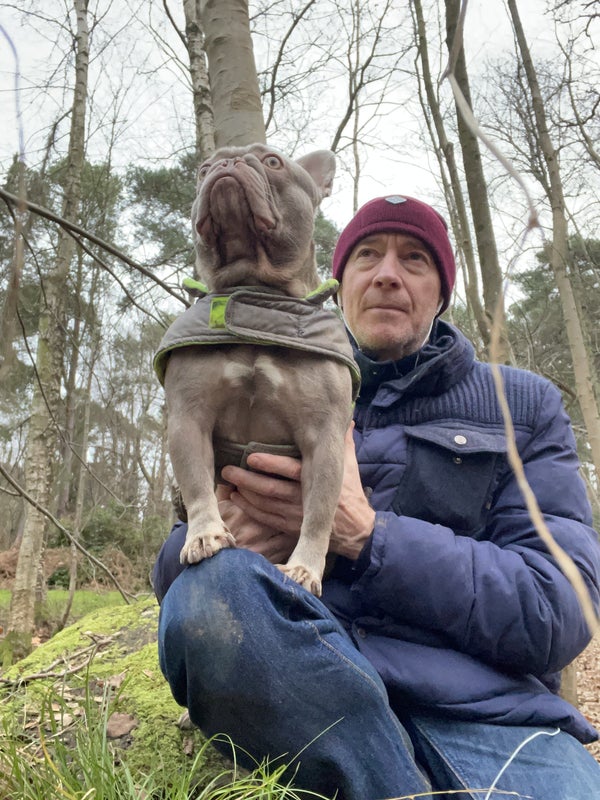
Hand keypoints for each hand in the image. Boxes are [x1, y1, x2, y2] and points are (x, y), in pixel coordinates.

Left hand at [221, 425, 375, 560]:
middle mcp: (304, 499)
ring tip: (227, 483)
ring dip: (244, 494)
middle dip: (247, 480)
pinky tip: (236, 499)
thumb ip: (343, 440)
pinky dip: (249, 509)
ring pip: (265, 505)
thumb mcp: (349, 465)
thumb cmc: (351, 493)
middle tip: (227, 470)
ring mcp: (296, 516)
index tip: (250, 456)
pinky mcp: (290, 528)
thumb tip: (345, 416)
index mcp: (318, 481)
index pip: (290, 470)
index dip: (270, 464)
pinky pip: (266, 519)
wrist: (356, 530)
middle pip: (271, 489)